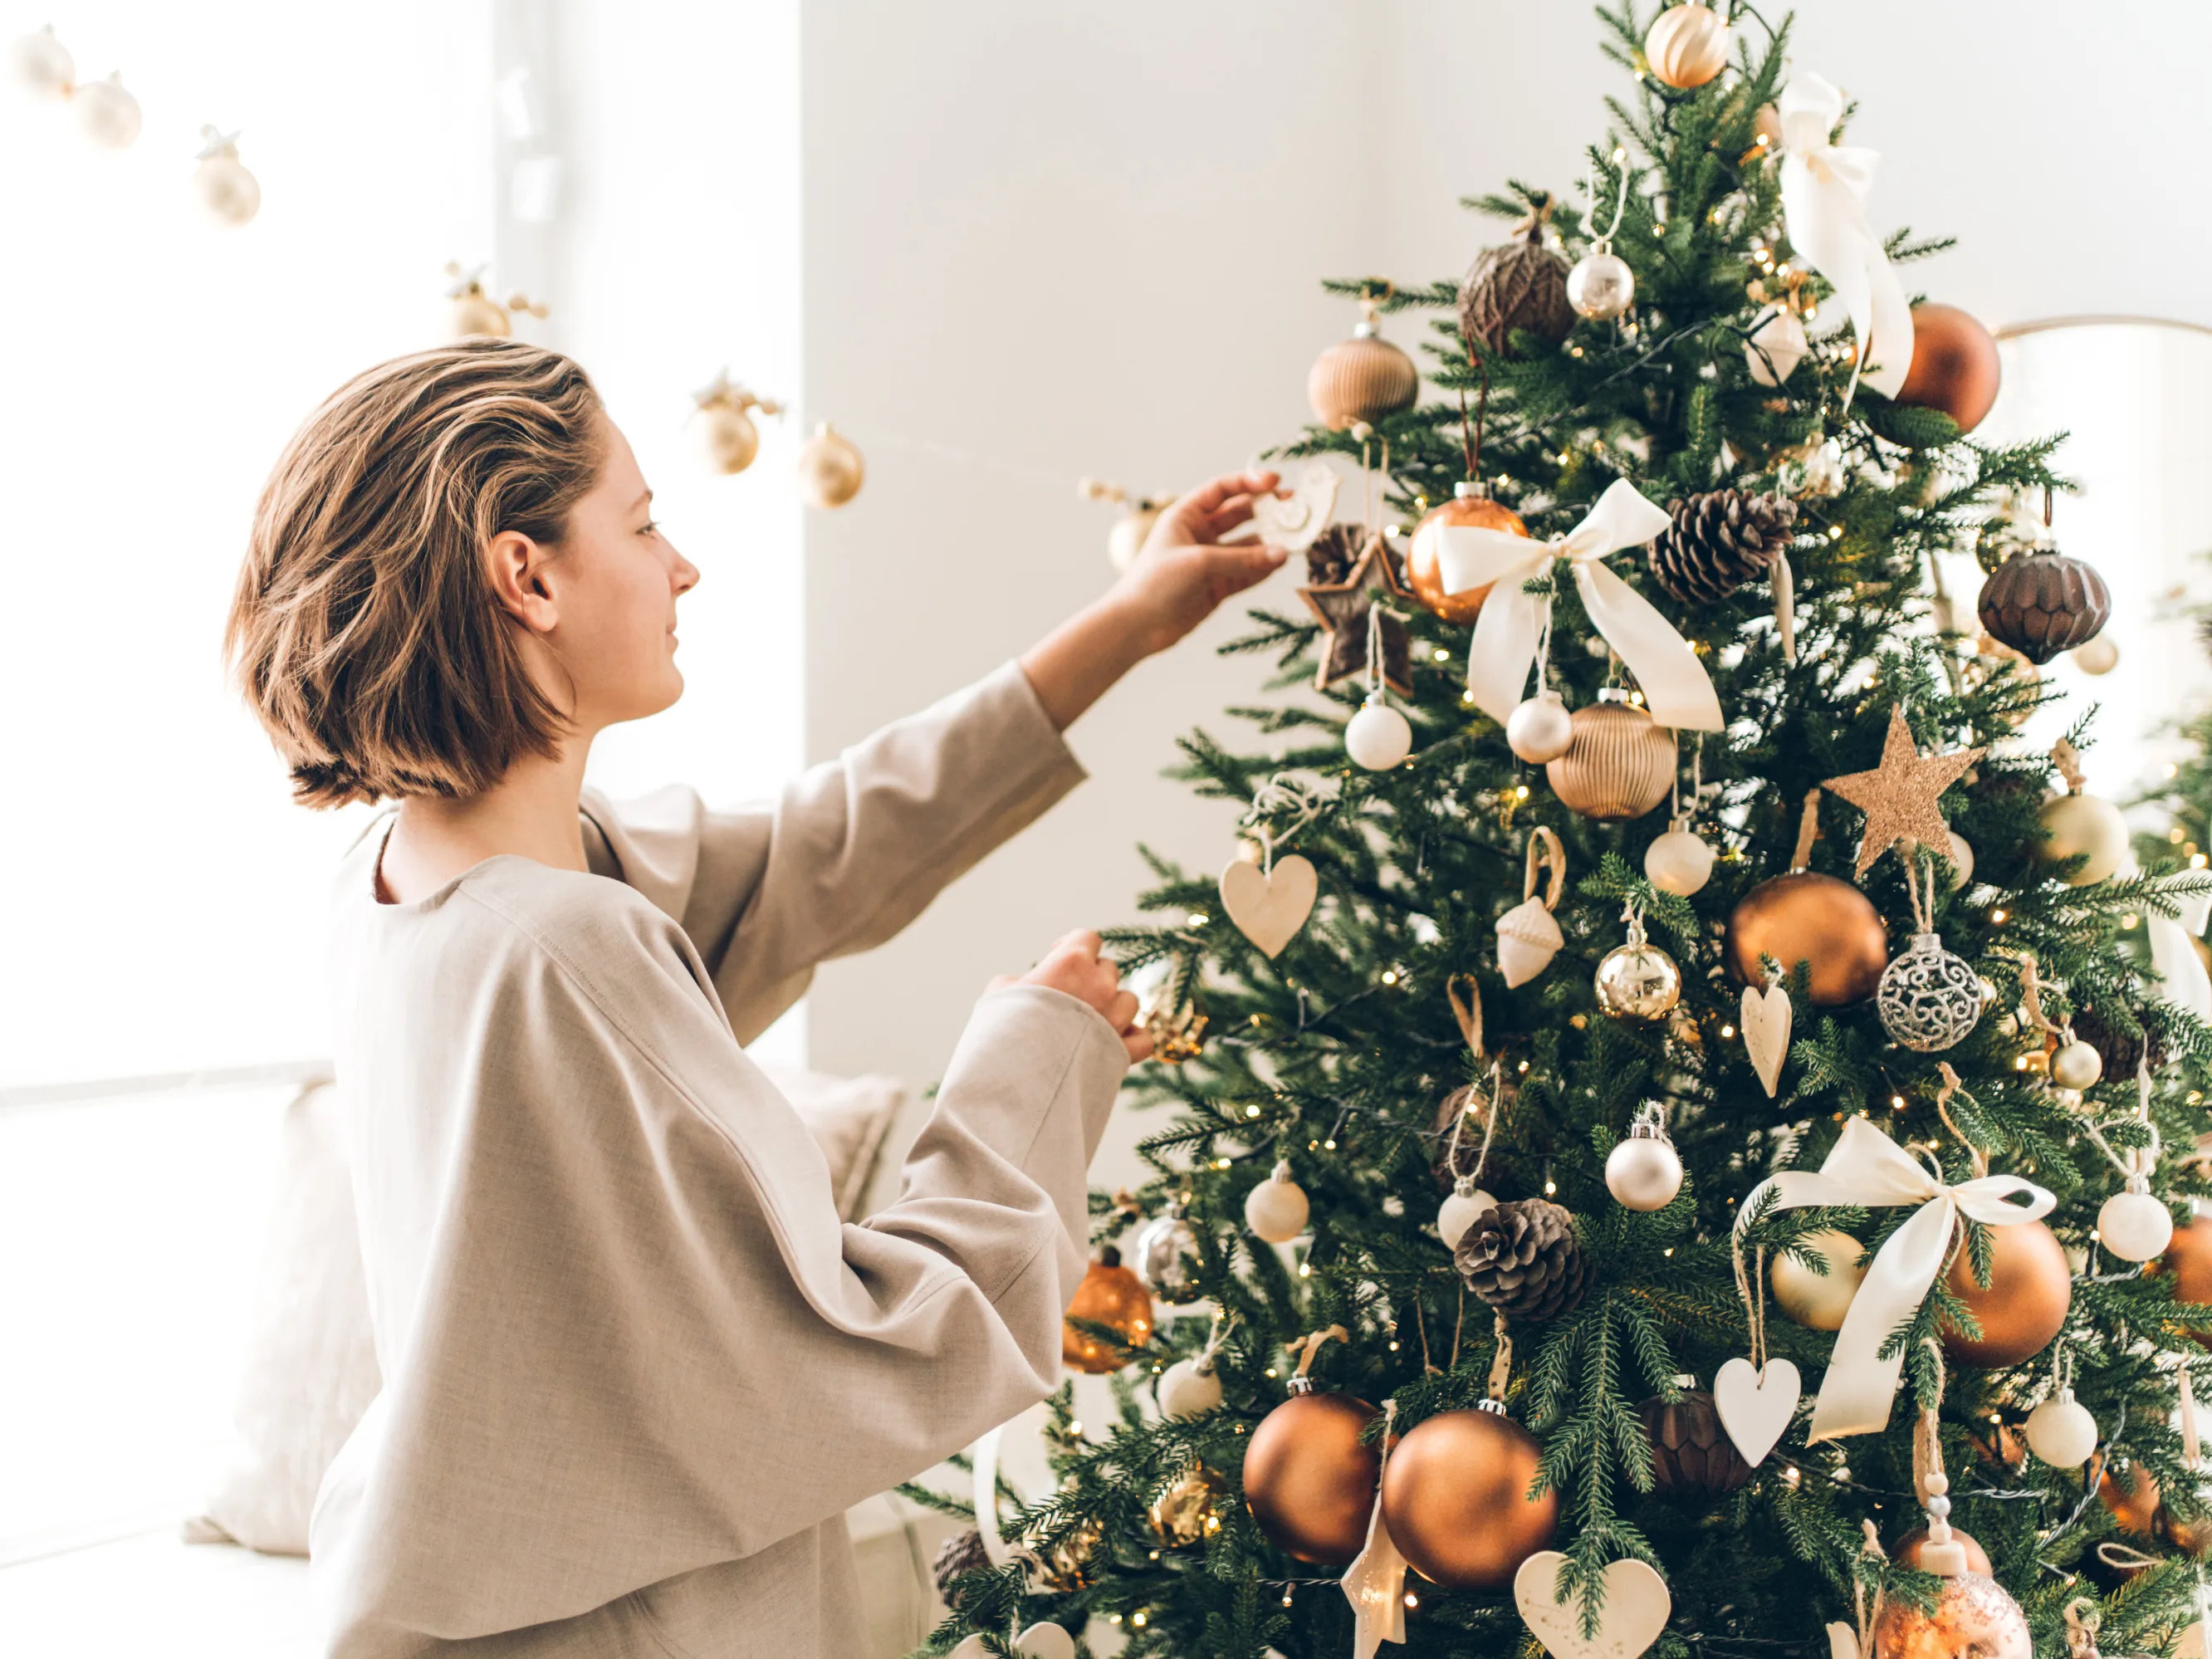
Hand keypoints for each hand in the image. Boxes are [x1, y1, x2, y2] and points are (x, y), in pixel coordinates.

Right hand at [984, 928, 1151, 1061]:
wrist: (1011, 1082)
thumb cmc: (999, 1034)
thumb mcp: (1000, 993)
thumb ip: (1024, 980)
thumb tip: (1032, 985)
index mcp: (1071, 964)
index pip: (1087, 938)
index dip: (1071, 945)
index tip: (1058, 958)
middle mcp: (1100, 986)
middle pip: (1108, 969)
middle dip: (1090, 978)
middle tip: (1067, 996)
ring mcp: (1115, 1020)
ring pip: (1129, 1000)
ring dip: (1113, 1006)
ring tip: (1089, 1020)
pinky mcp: (1122, 1053)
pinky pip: (1143, 1039)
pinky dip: (1133, 1038)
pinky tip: (1117, 1040)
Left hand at [1018, 469, 1291, 731]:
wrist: (1137, 627)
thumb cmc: (1156, 584)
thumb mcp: (1199, 563)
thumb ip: (1242, 559)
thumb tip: (1282, 555)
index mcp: (1186, 516)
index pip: (1222, 489)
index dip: (1249, 481)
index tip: (1276, 481)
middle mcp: (1199, 534)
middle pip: (1241, 514)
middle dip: (1267, 509)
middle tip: (1294, 506)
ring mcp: (1211, 561)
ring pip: (1248, 546)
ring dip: (1270, 542)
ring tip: (1296, 540)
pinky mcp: (1218, 586)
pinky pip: (1247, 572)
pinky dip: (1264, 568)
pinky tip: (1280, 563)